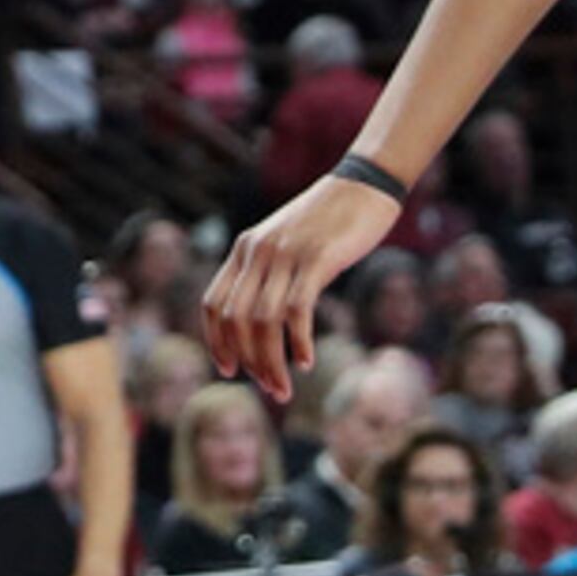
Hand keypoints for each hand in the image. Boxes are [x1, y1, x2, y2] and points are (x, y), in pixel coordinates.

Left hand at [201, 173, 401, 401]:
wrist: (363, 186)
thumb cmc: (329, 222)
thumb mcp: (288, 245)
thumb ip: (273, 274)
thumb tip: (266, 319)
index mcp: (244, 249)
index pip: (213, 303)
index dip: (216, 341)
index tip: (229, 370)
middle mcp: (257, 252)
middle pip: (235, 319)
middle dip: (247, 361)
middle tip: (269, 390)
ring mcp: (285, 254)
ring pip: (263, 320)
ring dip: (270, 361)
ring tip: (284, 388)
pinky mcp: (316, 259)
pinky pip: (296, 309)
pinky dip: (297, 341)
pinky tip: (306, 362)